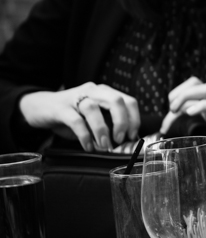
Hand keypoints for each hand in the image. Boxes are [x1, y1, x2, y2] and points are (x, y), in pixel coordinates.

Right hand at [18, 83, 140, 150]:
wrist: (40, 107)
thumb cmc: (71, 114)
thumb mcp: (93, 118)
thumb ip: (108, 125)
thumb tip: (125, 141)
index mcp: (105, 92)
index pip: (128, 101)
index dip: (134, 119)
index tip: (132, 136)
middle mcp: (93, 91)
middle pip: (115, 101)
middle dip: (122, 122)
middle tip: (120, 139)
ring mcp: (75, 98)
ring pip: (93, 108)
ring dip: (102, 129)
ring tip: (104, 145)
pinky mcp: (60, 108)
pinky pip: (75, 120)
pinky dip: (84, 135)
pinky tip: (88, 146)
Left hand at [161, 76, 205, 171]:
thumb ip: (198, 136)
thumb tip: (177, 143)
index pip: (191, 90)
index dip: (175, 99)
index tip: (167, 120)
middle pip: (196, 82)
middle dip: (178, 92)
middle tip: (171, 111)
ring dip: (186, 96)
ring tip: (178, 111)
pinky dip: (201, 106)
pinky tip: (191, 114)